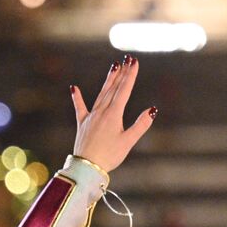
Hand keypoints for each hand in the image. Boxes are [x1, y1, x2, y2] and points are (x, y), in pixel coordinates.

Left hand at [70, 56, 154, 172]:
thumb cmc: (109, 156)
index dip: (130, 75)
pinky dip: (77, 97)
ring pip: (101, 94)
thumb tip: (152, 109)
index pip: (124, 90)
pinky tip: (73, 87)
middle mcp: (101, 112)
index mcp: (113, 115)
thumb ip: (140, 125)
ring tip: (114, 67)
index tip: (134, 61)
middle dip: (121, 73)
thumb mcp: (128, 141)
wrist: (86, 167)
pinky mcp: (82, 124)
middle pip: (113, 88)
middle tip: (127, 59)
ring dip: (108, 80)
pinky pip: (80, 107)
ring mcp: (90, 117)